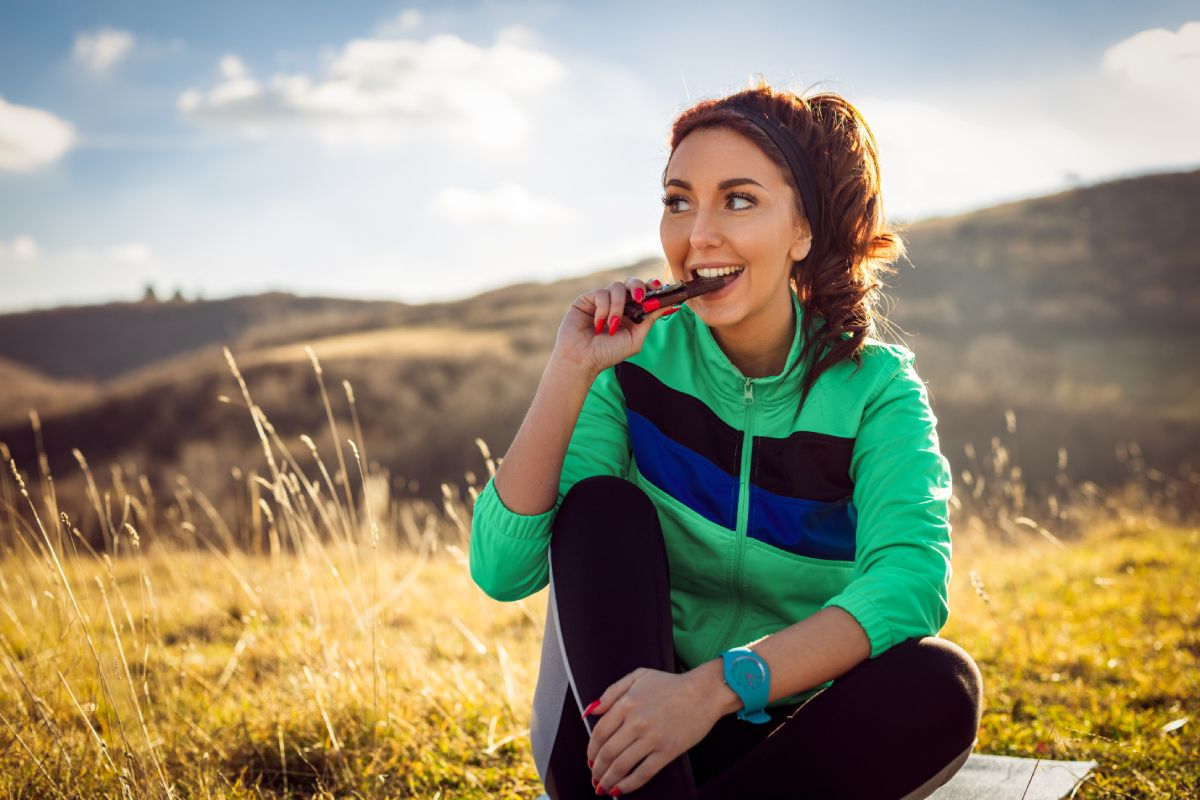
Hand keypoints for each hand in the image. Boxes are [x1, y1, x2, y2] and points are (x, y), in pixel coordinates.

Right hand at [553, 276, 673, 376]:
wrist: (583, 359)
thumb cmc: (608, 353)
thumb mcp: (635, 338)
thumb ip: (650, 319)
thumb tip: (670, 305)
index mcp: (631, 312)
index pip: (644, 293)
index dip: (652, 287)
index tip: (660, 288)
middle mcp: (618, 304)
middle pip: (632, 282)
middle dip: (638, 287)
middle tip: (639, 298)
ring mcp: (603, 301)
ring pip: (617, 287)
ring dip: (618, 306)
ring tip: (612, 325)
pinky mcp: (588, 299)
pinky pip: (601, 293)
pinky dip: (603, 309)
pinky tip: (598, 324)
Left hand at [585, 667, 719, 794]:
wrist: (703, 692)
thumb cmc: (671, 684)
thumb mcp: (638, 676)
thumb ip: (611, 692)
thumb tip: (591, 711)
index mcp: (626, 704)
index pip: (599, 733)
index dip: (591, 750)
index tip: (590, 758)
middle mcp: (636, 722)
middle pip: (607, 752)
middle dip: (597, 769)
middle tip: (594, 776)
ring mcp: (652, 738)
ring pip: (621, 766)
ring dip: (608, 780)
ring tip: (603, 786)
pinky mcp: (667, 751)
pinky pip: (643, 773)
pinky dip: (628, 785)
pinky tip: (620, 789)